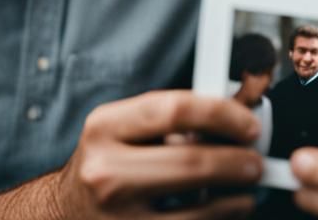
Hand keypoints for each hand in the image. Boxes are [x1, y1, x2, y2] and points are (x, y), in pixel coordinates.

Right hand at [54, 90, 263, 217]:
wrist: (61, 214)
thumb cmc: (105, 163)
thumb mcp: (123, 128)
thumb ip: (172, 119)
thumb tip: (236, 116)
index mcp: (106, 126)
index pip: (176, 109)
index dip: (222, 115)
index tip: (249, 125)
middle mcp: (104, 171)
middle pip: (191, 161)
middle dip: (237, 161)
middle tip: (257, 161)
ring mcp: (114, 218)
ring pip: (196, 211)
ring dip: (234, 200)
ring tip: (247, 190)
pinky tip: (226, 213)